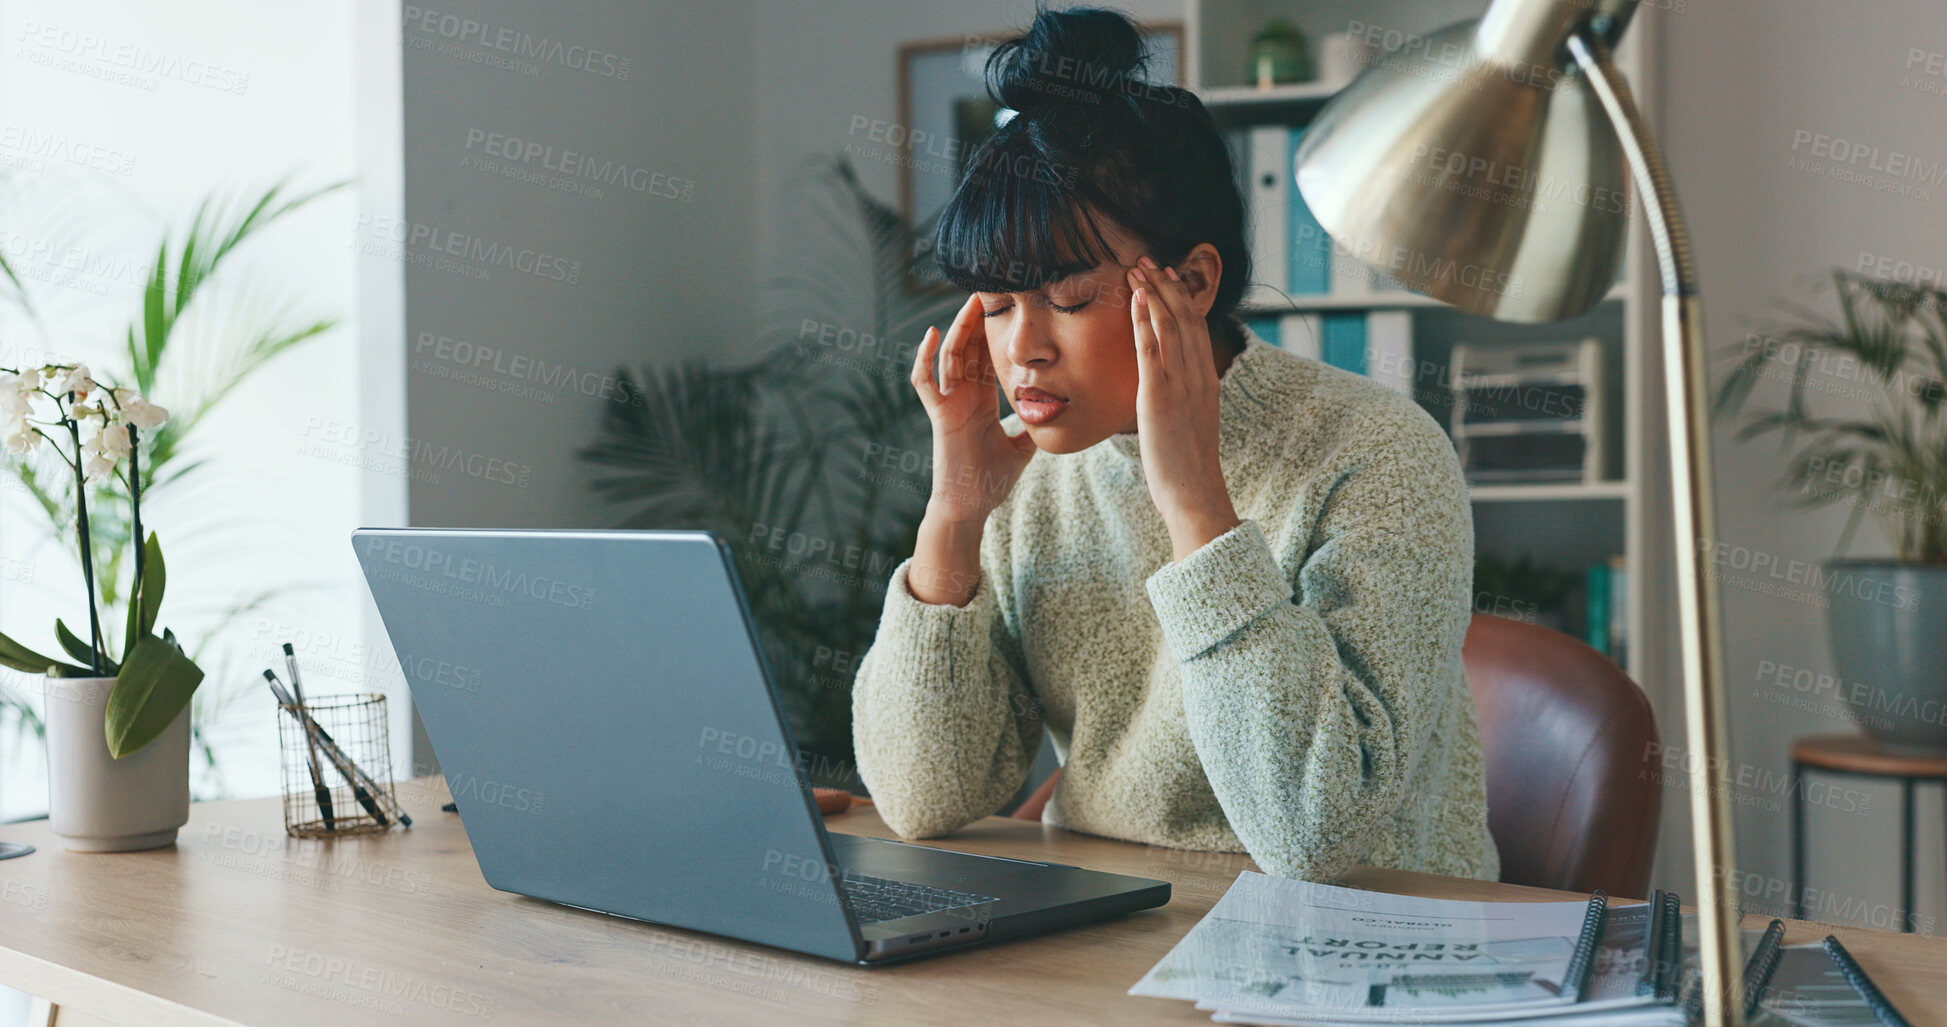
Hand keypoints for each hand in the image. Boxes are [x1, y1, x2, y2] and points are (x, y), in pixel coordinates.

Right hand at [911, 293, 1037, 526]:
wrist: (972, 506)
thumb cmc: (990, 481)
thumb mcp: (1021, 448)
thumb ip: (1032, 428)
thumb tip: (1057, 416)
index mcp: (981, 401)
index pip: (988, 357)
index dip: (995, 333)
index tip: (1009, 309)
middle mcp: (963, 397)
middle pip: (969, 348)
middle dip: (978, 320)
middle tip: (992, 290)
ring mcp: (949, 403)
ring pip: (950, 356)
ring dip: (959, 328)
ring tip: (970, 301)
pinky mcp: (938, 415)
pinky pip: (925, 381)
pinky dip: (925, 358)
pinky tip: (933, 333)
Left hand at [1127, 256, 1239, 560]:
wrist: (1194, 493)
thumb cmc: (1186, 466)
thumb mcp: (1189, 423)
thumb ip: (1181, 398)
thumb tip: (1167, 390)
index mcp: (1207, 381)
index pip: (1196, 328)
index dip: (1181, 299)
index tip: (1168, 276)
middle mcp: (1198, 376)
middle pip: (1184, 318)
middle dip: (1166, 285)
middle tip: (1148, 260)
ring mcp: (1181, 384)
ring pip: (1170, 325)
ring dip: (1152, 292)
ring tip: (1137, 267)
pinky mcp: (1160, 396)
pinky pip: (1151, 349)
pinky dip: (1144, 320)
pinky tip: (1135, 298)